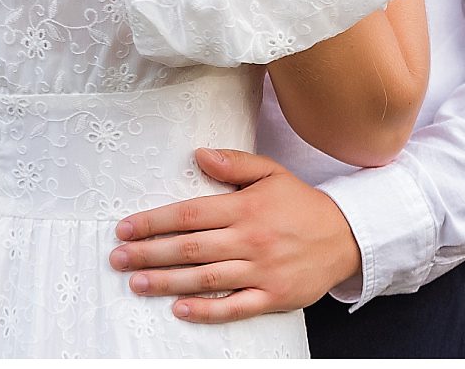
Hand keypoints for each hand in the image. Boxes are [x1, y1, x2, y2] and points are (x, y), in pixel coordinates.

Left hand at [109, 149, 361, 322]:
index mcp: (246, 207)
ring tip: (137, 283)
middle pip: (190, 248)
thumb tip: (198, 154)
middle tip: (118, 259)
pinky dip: (206, 310)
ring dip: (166, 282)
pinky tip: (179, 309)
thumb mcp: (272, 173)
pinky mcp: (272, 296)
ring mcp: (261, 270)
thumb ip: (234, 164)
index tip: (126, 228)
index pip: (190, 214)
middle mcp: (250, 239)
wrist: (346, 237)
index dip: (155, 221)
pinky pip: (234, 306)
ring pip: (205, 278)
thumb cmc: (302, 205)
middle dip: (149, 253)